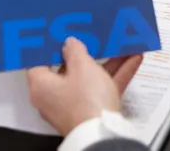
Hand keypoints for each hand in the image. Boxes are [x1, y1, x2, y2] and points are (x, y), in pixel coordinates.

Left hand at [27, 36, 142, 135]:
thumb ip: (75, 50)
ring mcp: (72, 106)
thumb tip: (70, 44)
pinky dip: (115, 75)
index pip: (39, 61)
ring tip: (118, 46)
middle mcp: (53, 98)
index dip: (50, 46)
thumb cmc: (86, 105)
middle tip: (91, 39)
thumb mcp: (82, 66)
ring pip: (89, 78)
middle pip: (68, 69)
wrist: (104, 133)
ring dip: (106, 63)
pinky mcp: (90, 112)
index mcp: (41, 86)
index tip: (59, 35)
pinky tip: (130, 61)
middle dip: (85, 53)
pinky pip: (101, 88)